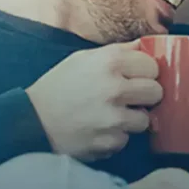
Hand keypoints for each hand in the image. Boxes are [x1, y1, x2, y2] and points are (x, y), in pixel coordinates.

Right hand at [26, 39, 160, 160]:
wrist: (32, 121)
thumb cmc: (58, 87)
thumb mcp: (82, 59)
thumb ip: (117, 51)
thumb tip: (144, 46)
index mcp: (110, 62)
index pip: (152, 66)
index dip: (146, 73)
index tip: (136, 78)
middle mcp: (115, 88)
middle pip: (156, 92)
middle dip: (145, 96)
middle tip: (130, 98)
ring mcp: (113, 118)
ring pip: (145, 120)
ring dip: (131, 120)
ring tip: (111, 116)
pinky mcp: (109, 142)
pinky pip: (126, 140)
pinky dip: (115, 137)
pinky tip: (99, 130)